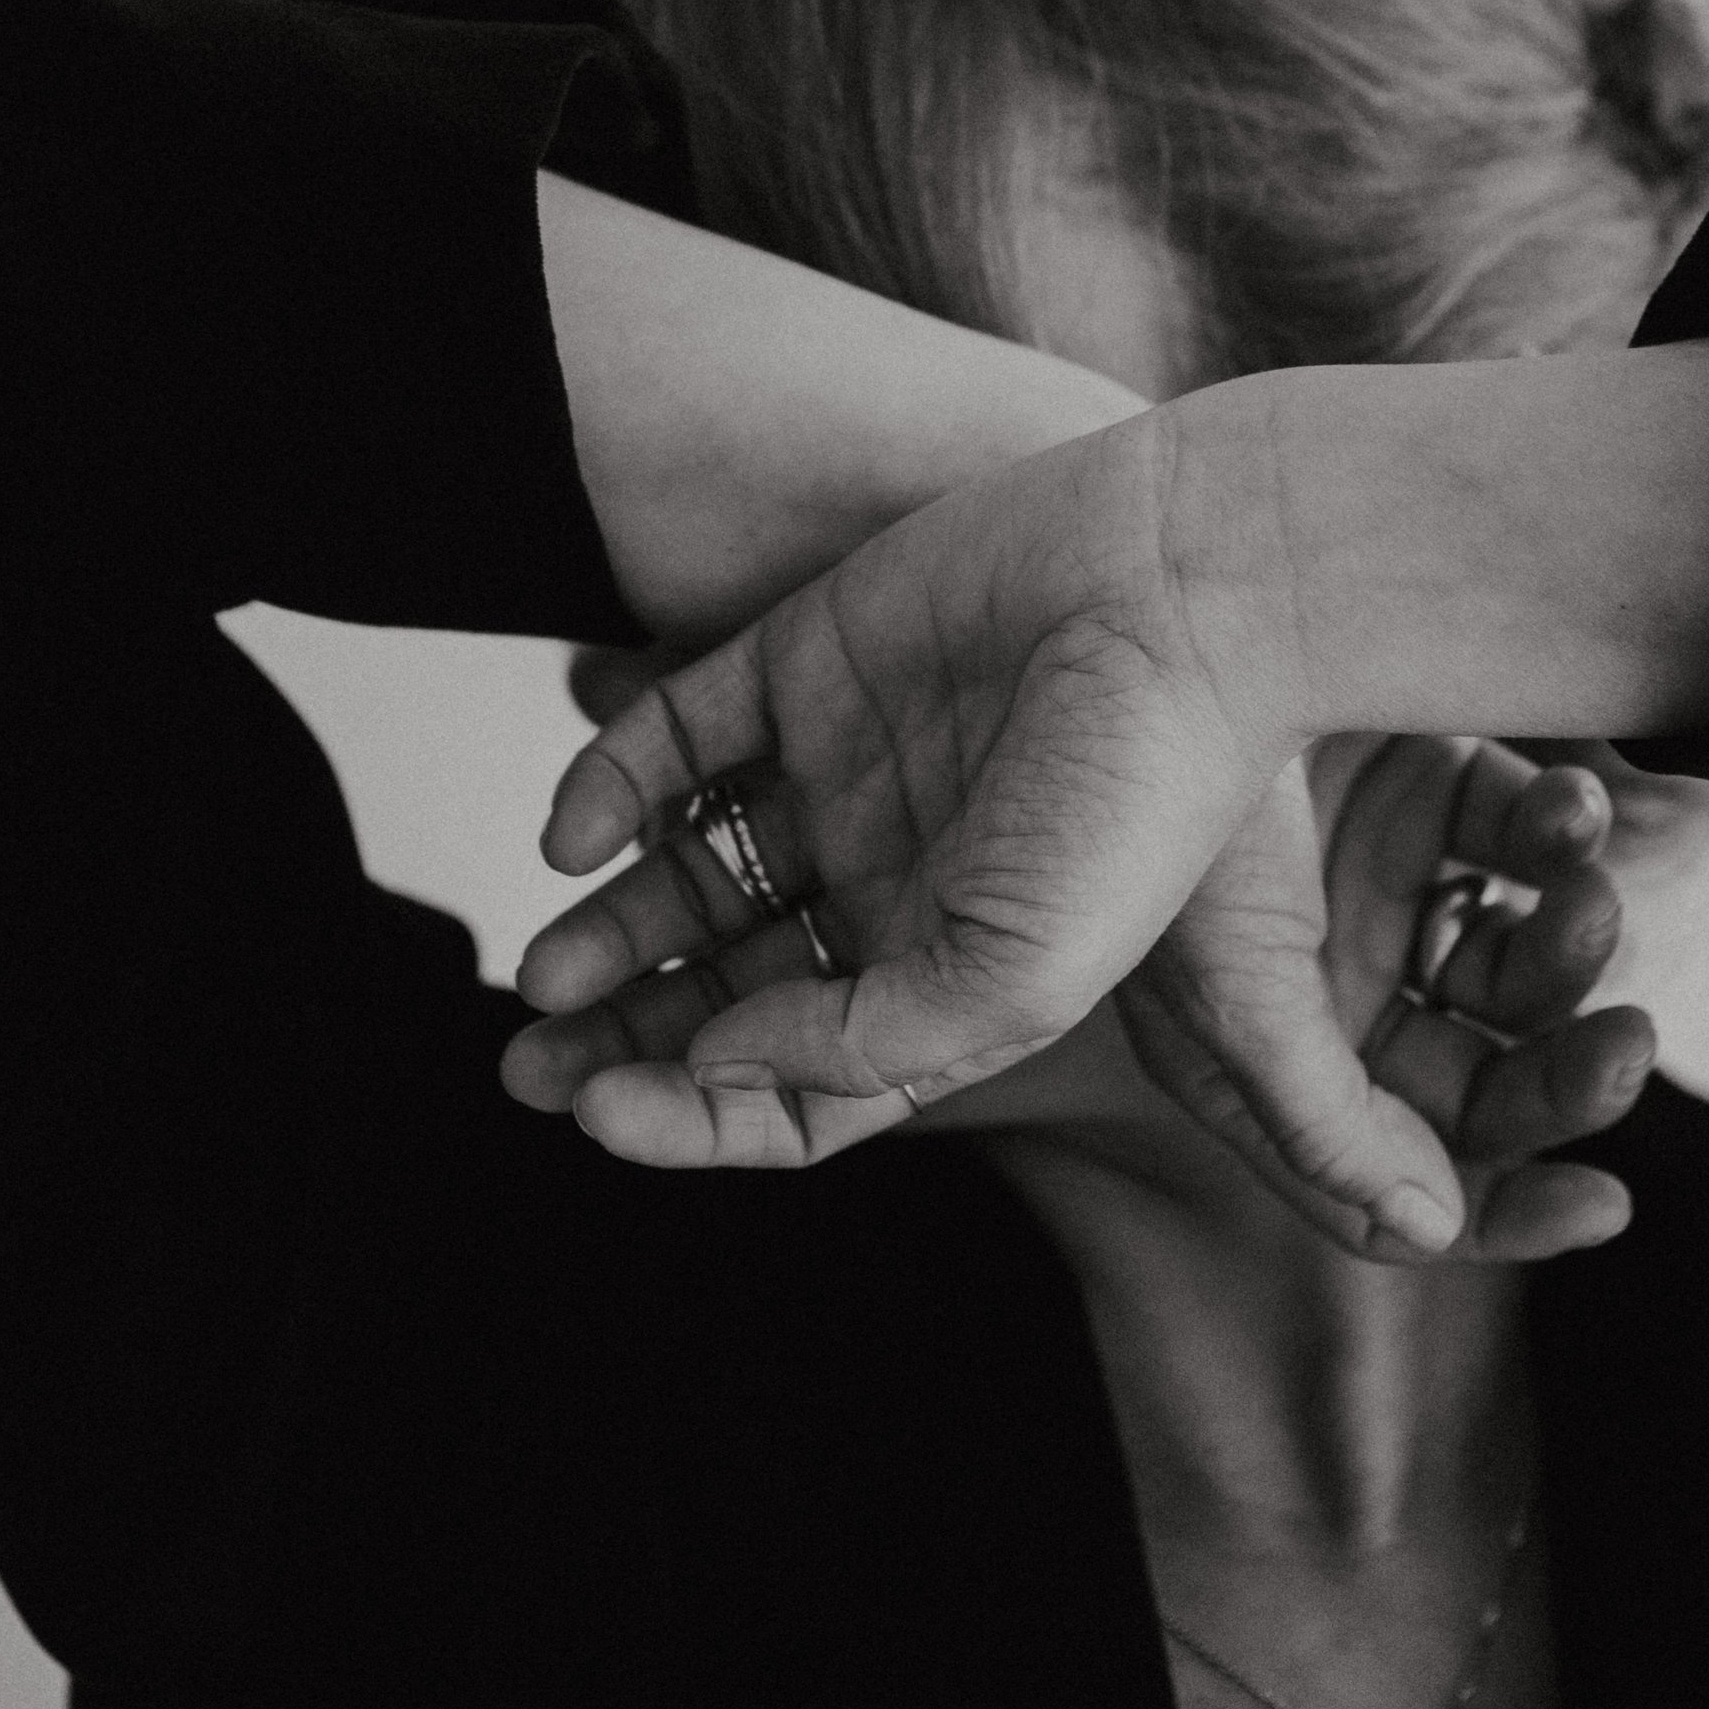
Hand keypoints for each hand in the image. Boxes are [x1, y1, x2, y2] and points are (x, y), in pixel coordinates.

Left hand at [505, 399, 1652, 1253]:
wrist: (1182, 588)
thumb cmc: (1142, 792)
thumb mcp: (1014, 980)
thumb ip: (857, 1043)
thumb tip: (712, 1056)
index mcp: (958, 970)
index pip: (809, 1082)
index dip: (703, 1120)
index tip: (605, 1119)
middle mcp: (899, 877)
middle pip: (731, 986)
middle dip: (628, 1038)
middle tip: (527, 1065)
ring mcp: (850, 763)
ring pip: (695, 869)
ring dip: (609, 929)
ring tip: (543, 971)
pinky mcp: (813, 656)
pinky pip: (683, 730)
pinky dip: (610, 780)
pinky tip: (570, 834)